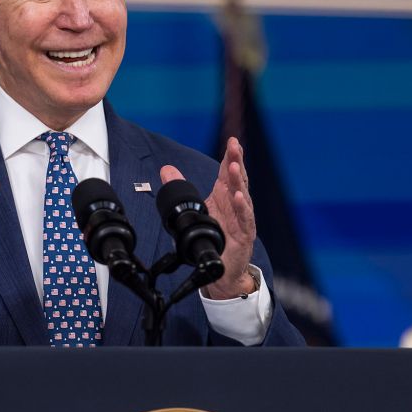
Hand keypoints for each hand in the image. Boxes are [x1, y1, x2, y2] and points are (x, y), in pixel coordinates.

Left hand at [160, 137, 256, 299]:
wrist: (222, 270)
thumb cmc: (215, 237)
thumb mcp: (195, 208)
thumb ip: (181, 188)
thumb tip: (166, 169)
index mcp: (225, 195)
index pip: (228, 172)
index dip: (230, 156)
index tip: (231, 141)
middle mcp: (235, 204)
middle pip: (238, 179)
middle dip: (237, 161)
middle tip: (235, 145)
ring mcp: (242, 218)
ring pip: (243, 195)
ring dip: (238, 180)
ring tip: (234, 166)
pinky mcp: (245, 234)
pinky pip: (245, 218)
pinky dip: (242, 207)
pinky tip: (237, 197)